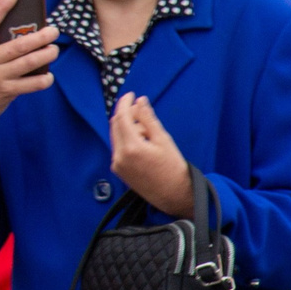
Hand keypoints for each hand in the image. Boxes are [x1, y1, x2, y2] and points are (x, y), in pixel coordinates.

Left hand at [110, 93, 194, 217]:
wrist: (174, 195)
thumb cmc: (173, 167)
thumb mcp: (163, 139)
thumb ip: (148, 118)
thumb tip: (139, 100)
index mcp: (132, 147)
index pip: (121, 117)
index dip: (124, 103)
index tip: (131, 94)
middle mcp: (120, 156)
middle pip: (115, 125)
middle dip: (126, 113)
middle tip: (139, 108)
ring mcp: (117, 164)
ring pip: (116, 135)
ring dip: (126, 126)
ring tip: (145, 128)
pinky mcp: (118, 170)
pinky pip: (118, 147)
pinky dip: (126, 139)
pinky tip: (141, 141)